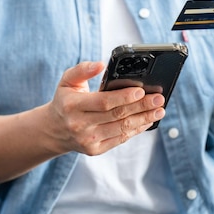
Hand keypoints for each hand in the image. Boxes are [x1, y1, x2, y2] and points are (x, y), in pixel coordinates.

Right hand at [44, 61, 164, 155]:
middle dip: (141, 106)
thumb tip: (100, 64)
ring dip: (143, 119)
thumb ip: (82, 69)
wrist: (54, 130)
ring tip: (159, 111)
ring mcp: (88, 140)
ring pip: (122, 128)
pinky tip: (147, 121)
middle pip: (117, 115)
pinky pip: (120, 139)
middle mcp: (79, 125)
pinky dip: (136, 130)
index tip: (141, 90)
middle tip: (158, 99)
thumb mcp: (67, 81)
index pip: (103, 102)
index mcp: (72, 105)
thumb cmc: (65, 100)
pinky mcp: (95, 149)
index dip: (124, 97)